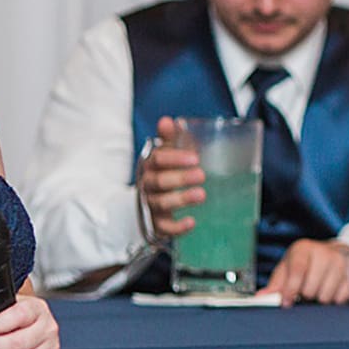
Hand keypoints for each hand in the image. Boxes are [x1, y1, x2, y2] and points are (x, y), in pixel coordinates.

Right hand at [139, 116, 204, 239]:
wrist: (149, 202)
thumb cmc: (163, 173)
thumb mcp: (165, 155)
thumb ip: (169, 139)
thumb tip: (168, 120)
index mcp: (150, 166)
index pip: (157, 160)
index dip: (174, 158)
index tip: (195, 158)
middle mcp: (148, 186)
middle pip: (159, 182)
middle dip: (180, 178)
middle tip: (201, 175)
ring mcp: (151, 206)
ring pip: (162, 203)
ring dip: (182, 199)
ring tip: (201, 195)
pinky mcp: (157, 224)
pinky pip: (164, 227)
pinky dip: (177, 227)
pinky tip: (192, 222)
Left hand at [260, 239, 348, 306]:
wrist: (338, 252)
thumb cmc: (308, 263)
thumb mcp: (288, 268)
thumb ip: (276, 284)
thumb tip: (262, 297)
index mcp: (303, 248)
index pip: (297, 271)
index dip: (290, 290)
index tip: (286, 302)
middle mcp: (324, 251)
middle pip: (310, 288)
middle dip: (306, 295)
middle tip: (307, 290)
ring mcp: (341, 261)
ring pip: (325, 296)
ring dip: (320, 298)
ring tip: (320, 288)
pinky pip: (341, 298)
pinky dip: (335, 299)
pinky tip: (333, 289)